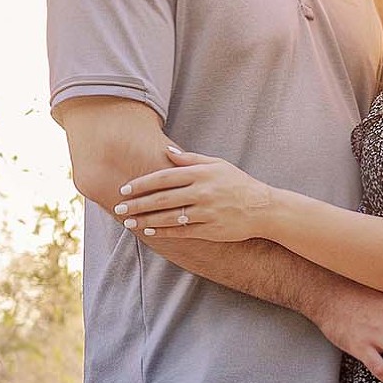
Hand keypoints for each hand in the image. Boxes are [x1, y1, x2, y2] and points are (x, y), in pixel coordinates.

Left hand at [118, 144, 274, 243]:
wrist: (264, 208)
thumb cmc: (238, 184)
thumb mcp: (217, 164)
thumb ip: (191, 159)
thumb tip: (167, 151)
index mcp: (201, 174)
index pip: (164, 177)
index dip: (142, 184)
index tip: (125, 189)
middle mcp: (202, 192)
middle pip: (162, 198)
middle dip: (137, 204)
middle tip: (119, 208)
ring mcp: (206, 213)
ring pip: (169, 217)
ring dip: (146, 220)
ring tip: (129, 222)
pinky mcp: (211, 230)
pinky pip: (182, 232)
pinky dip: (164, 232)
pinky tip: (150, 231)